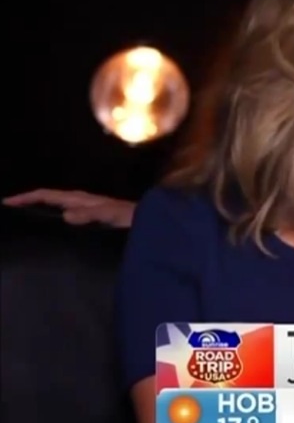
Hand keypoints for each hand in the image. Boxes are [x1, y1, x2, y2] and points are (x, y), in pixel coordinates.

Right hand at [2, 189, 135, 227]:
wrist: (151, 220)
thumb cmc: (131, 216)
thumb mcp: (110, 214)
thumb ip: (90, 214)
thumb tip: (65, 215)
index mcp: (81, 198)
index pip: (47, 195)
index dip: (26, 197)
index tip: (6, 202)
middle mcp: (81, 200)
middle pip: (48, 197)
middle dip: (28, 200)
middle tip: (8, 210)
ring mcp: (87, 208)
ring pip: (56, 205)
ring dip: (39, 208)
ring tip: (22, 217)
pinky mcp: (92, 217)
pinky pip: (66, 214)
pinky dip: (53, 216)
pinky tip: (51, 227)